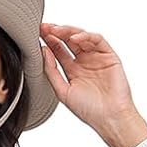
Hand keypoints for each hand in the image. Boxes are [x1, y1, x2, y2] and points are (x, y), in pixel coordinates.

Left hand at [40, 23, 146, 146]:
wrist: (109, 118)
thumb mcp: (62, 92)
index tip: (36, 34)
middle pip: (68, 41)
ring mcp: (96, 57)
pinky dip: (86, 36)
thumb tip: (43, 51)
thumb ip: (51, 72)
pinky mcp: (109, 55)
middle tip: (44, 28)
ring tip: (56, 31)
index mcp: (72, 71)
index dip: (48, 41)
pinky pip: (97, 40)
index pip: (58, 50)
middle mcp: (84, 62)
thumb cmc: (89, 110)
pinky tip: (75, 38)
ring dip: (68, 31)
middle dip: (56, 33)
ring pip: (81, 37)